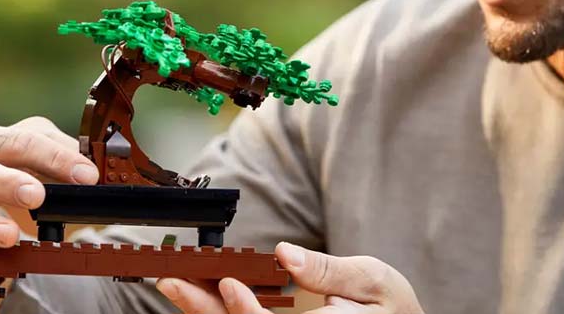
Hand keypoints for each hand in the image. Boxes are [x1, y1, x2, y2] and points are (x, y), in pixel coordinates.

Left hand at [157, 242, 424, 313]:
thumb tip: (285, 254)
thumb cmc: (391, 307)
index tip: (228, 283)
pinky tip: (200, 297)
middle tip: (172, 282)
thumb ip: (329, 270)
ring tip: (175, 286)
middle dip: (205, 311)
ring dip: (205, 313)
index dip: (246, 313)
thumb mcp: (373, 280)